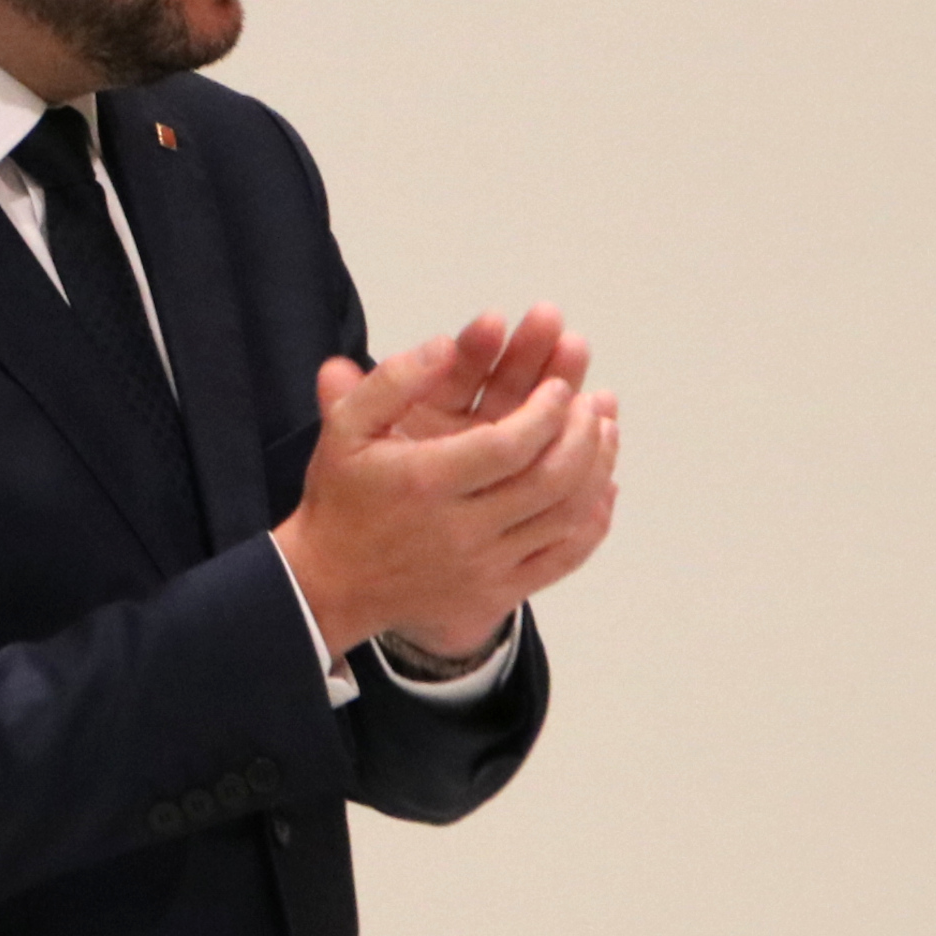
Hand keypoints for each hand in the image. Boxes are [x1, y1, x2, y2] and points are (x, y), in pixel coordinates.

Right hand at [360, 306, 594, 669]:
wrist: (331, 584)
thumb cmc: (343, 498)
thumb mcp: (346, 428)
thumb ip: (392, 381)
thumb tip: (446, 343)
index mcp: (425, 482)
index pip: (510, 445)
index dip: (547, 412)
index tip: (560, 388)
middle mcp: (459, 529)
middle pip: (549, 479)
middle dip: (581, 433)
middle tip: (590, 403)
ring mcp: (483, 566)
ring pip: (565, 517)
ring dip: (596, 468)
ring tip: (604, 429)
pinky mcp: (496, 592)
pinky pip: (563, 557)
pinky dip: (593, 520)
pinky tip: (603, 487)